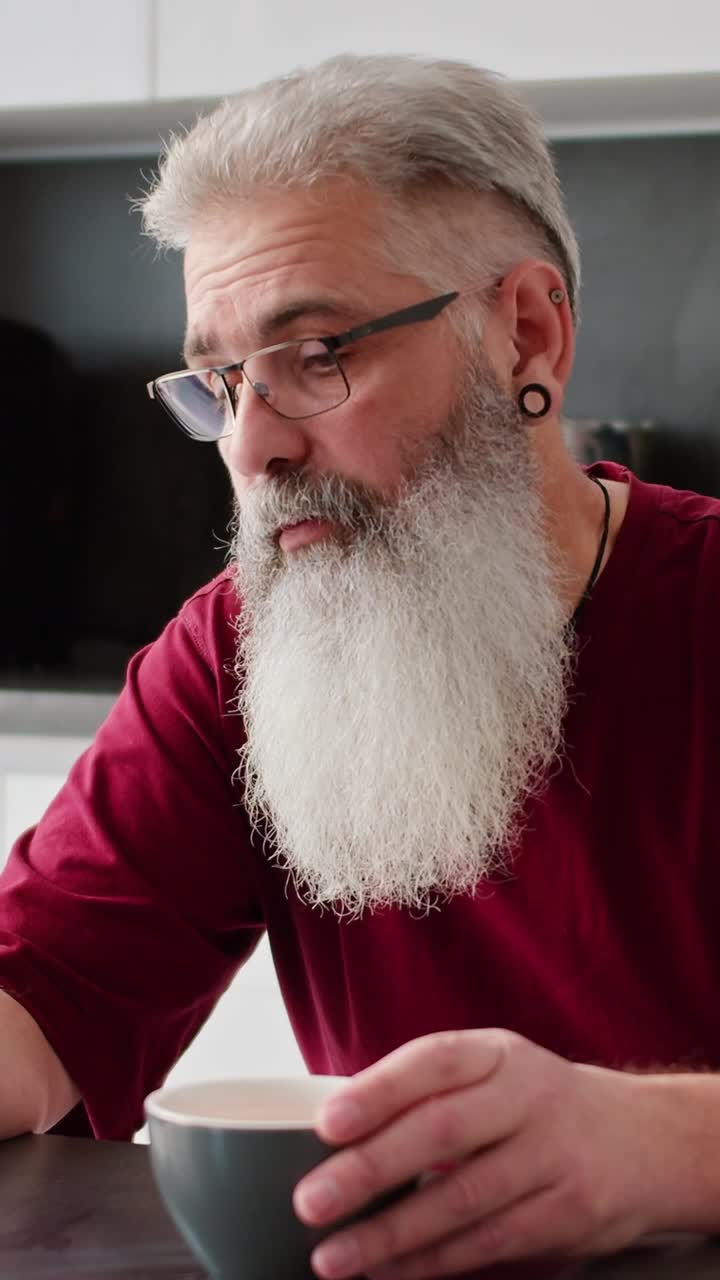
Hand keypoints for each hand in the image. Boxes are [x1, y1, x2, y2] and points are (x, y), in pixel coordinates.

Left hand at [293, 1030, 672, 1278]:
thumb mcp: (496, 1071)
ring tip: (334, 1256)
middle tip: (312, 1201)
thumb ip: (432, 1090)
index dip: (380, 1090)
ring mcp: (552, 1157)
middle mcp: (528, 1098)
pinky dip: (432, 1263)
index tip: (327, 1122)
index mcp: (499, 1054)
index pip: (435, 1061)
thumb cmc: (539, 1104)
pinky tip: (388, 1271)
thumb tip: (340, 1129)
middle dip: (371, 1169)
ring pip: (462, 1201)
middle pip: (443, 1130)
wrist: (645, 1140)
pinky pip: (488, 1244)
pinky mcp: (566, 1215)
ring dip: (391, 1234)